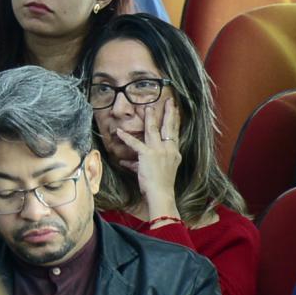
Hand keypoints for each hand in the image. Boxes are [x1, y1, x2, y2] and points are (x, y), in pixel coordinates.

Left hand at [113, 99, 182, 219]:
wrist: (161, 193)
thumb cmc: (159, 184)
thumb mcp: (154, 170)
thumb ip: (140, 163)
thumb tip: (128, 162)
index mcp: (174, 152)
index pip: (175, 132)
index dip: (175, 120)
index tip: (175, 109)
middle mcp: (169, 150)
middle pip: (169, 127)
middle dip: (169, 113)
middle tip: (170, 101)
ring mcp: (159, 151)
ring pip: (154, 130)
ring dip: (150, 118)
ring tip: (148, 107)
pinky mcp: (148, 155)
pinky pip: (135, 144)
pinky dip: (126, 138)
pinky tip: (119, 131)